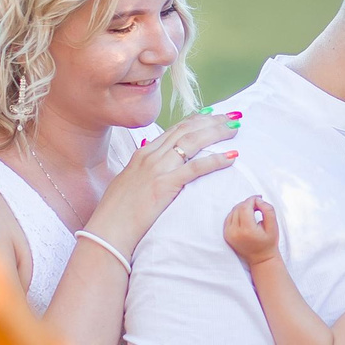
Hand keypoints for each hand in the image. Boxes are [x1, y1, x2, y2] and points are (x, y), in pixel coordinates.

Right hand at [84, 110, 239, 254]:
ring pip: (192, 142)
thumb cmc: (117, 213)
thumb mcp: (128, 184)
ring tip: (235, 129)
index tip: (212, 115)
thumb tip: (154, 170)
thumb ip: (143, 173)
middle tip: (232, 117)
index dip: (196, 120)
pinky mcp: (164, 184)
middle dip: (211, 121)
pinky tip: (231, 157)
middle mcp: (150, 156)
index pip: (174, 130)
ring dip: (216, 133)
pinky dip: (215, 160)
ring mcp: (157, 168)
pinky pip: (195, 168)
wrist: (108, 230)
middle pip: (186, 130)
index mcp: (142, 154)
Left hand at [223, 194, 280, 265]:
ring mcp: (229, 234)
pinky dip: (236, 213)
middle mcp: (235, 232)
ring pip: (233, 211)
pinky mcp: (226, 235)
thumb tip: (258, 200)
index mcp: (247, 230)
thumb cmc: (268, 242)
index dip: (252, 200)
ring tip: (252, 212)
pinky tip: (245, 217)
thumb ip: (268, 210)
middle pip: (238, 208)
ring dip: (242, 207)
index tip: (260, 199)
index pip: (245, 207)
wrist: (261, 258)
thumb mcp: (274, 226)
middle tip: (258, 206)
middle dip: (248, 203)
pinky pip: (229, 218)